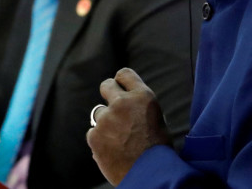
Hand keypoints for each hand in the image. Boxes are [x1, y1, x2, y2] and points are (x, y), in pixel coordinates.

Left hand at [86, 67, 170, 185]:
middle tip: (113, 105)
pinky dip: (100, 140)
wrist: (151, 176)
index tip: (120, 87)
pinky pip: (94, 132)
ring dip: (106, 122)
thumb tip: (123, 97)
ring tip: (120, 139)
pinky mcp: (94, 135)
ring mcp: (106, 119)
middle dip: (108, 93)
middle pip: (106, 85)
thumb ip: (138, 105)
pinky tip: (113, 150)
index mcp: (143, 96)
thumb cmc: (158, 149)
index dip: (121, 81)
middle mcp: (122, 103)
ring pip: (99, 113)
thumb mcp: (156, 118)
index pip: (124, 74)